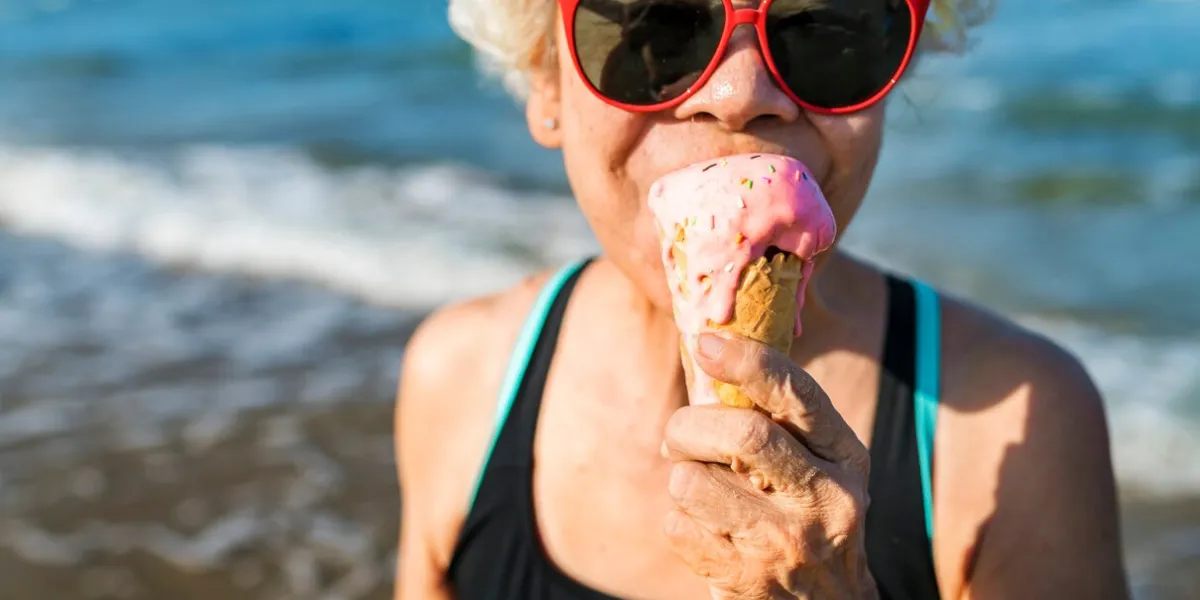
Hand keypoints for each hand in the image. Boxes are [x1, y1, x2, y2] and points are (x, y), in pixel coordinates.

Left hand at [662, 333, 876, 599]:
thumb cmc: (806, 515)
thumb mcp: (820, 466)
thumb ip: (778, 420)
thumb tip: (708, 355)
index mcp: (845, 457)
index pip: (798, 395)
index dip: (748, 361)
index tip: (706, 342)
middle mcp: (826, 499)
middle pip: (741, 433)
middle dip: (689, 426)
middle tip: (679, 435)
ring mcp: (786, 543)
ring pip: (693, 481)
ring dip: (681, 477)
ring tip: (699, 488)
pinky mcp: (746, 579)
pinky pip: (677, 526)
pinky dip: (678, 520)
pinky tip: (706, 528)